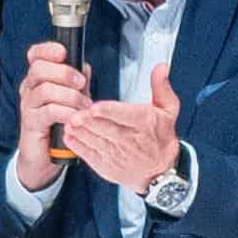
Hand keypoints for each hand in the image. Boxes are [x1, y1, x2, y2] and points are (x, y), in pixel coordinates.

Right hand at [13, 41, 87, 186]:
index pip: (35, 55)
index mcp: (38, 79)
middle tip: (81, 83)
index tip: (63, 52)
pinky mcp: (31, 123)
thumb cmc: (58, 125)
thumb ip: (77, 83)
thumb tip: (85, 67)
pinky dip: (66, 112)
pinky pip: (49, 111)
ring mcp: (28, 106)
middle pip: (39, 69)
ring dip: (70, 95)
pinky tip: (75, 117)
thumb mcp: (70, 100)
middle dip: (64, 72)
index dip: (47, 49)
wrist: (43, 158)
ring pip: (46, 89)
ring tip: (84, 105)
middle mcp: (29, 89)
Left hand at [62, 76, 185, 195]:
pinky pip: (89, 155)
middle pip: (107, 129)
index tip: (96, 107)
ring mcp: (117, 154)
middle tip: (76, 114)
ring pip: (96, 141)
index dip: (110, 112)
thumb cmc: (161, 136)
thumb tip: (161, 67)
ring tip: (69, 122)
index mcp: (145, 123)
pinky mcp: (106, 165)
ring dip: (81, 132)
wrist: (159, 170)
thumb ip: (161, 87)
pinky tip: (69, 135)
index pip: (126, 116)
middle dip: (90, 122)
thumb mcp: (169, 110)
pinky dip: (78, 146)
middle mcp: (130, 140)